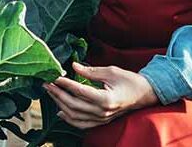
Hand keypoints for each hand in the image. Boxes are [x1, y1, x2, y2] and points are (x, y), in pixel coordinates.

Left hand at [43, 62, 159, 128]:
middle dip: (58, 93)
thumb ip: (90, 71)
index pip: (79, 91)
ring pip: (74, 116)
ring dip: (60, 104)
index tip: (54, 76)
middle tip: (47, 83)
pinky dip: (69, 119)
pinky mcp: (101, 121)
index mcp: (105, 99)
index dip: (64, 83)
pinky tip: (60, 111)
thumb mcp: (111, 71)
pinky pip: (81, 124)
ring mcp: (101, 119)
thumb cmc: (130, 81)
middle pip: (73, 105)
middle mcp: (102, 112)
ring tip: (51, 93)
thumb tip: (73, 66)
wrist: (144, 95)